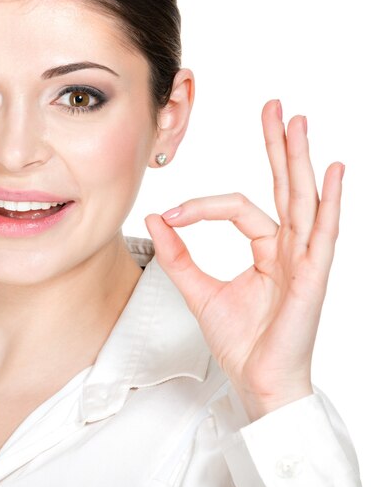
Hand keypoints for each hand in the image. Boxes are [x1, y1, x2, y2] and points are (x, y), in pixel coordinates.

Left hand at [145, 99, 344, 420]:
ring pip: (303, 199)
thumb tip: (156, 218)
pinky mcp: (312, 276)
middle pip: (284, 185)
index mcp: (266, 248)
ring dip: (300, 159)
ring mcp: (304, 259)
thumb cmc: (240, 340)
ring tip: (296, 122)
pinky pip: (323, 233)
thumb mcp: (198, 289)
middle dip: (277, 145)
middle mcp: (288, 247)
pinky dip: (329, 201)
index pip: (236, 207)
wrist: (256, 380)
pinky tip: (330, 171)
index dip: (201, 206)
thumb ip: (177, 254)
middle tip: (272, 106)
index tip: (171, 215)